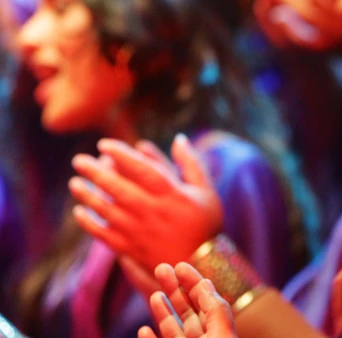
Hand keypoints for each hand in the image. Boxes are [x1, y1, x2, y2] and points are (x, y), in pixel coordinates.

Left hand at [69, 135, 223, 272]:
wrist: (201, 265)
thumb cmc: (205, 223)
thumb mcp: (206, 190)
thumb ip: (191, 163)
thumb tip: (179, 138)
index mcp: (172, 195)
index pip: (143, 170)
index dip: (122, 155)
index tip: (104, 144)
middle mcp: (154, 212)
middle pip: (120, 189)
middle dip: (96, 173)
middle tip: (78, 160)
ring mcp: (141, 232)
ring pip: (108, 211)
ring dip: (88, 196)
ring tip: (74, 182)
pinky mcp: (132, 249)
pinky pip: (105, 235)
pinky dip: (90, 224)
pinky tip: (78, 212)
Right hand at [138, 263, 236, 337]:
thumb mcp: (222, 334)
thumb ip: (216, 310)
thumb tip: (205, 282)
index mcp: (220, 331)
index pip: (206, 302)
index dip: (194, 282)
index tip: (180, 265)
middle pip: (188, 312)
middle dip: (175, 290)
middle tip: (160, 268)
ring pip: (173, 330)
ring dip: (163, 312)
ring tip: (155, 295)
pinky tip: (143, 329)